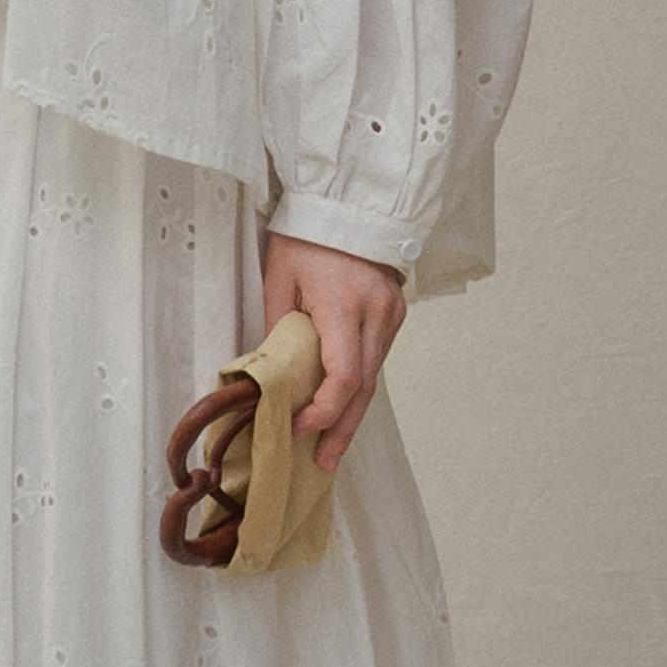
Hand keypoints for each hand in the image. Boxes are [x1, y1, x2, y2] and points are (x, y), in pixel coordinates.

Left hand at [261, 231, 407, 473]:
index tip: (298, 427)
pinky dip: (359, 385)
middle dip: (342, 429)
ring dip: (351, 412)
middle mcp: (376, 314)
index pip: (344, 375)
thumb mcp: (280, 277)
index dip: (323, 410)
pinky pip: (376, 357)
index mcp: (344, 305)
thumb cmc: (306, 237)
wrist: (349, 203)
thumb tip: (272, 376)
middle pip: (364, 386)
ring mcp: (391, 314)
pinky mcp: (394, 312)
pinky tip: (342, 407)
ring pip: (373, 376)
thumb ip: (279, 328)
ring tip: (330, 447)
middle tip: (324, 464)